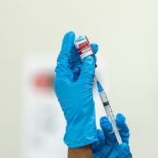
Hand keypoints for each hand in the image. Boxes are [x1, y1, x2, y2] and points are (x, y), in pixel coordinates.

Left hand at [54, 31, 98, 147]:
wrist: (81, 123)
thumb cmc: (78, 107)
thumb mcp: (83, 86)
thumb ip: (87, 71)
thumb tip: (89, 59)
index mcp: (62, 78)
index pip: (64, 58)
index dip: (67, 45)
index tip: (71, 34)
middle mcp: (66, 80)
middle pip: (71, 60)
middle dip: (79, 50)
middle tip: (87, 41)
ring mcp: (73, 84)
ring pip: (79, 66)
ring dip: (86, 58)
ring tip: (95, 49)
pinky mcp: (80, 89)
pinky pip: (83, 74)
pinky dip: (89, 68)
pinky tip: (94, 62)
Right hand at [92, 113, 132, 157]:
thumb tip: (124, 146)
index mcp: (121, 150)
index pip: (122, 134)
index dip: (121, 124)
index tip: (119, 118)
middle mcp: (111, 149)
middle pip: (109, 133)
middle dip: (107, 126)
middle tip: (105, 122)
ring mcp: (101, 152)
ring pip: (99, 138)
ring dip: (98, 133)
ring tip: (98, 133)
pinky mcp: (91, 157)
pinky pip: (89, 146)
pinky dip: (89, 141)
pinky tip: (90, 140)